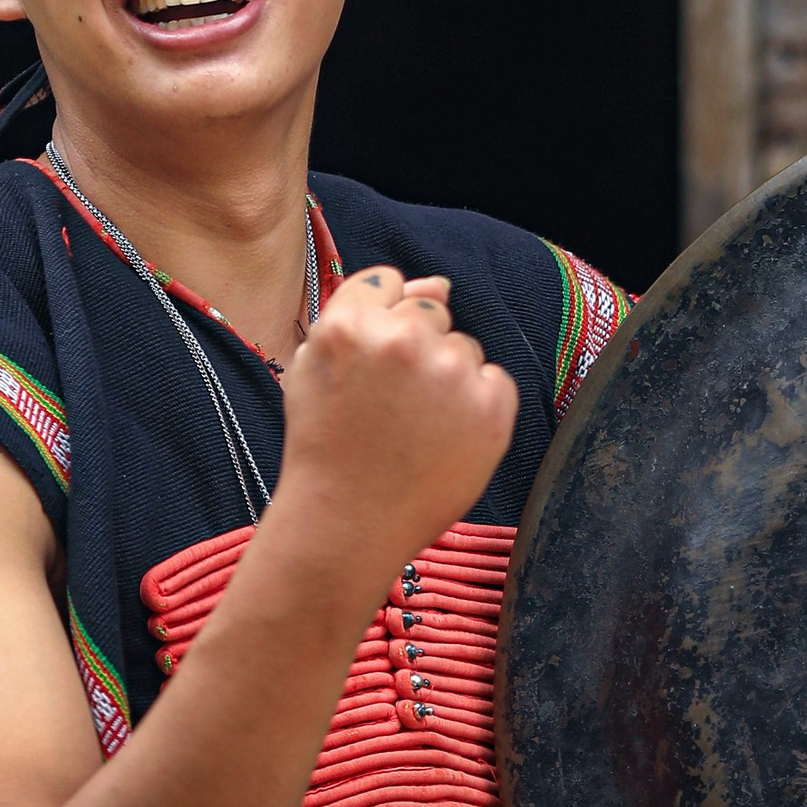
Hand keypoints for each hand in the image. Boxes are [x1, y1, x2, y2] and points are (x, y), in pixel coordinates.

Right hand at [276, 267, 517, 566]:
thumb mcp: (312, 366)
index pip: (386, 282)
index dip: (379, 321)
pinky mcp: (492, 406)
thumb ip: (363, 309)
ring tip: (413, 428)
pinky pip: (494, 380)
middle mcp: (403, 339)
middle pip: (430, 310)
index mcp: (350, 324)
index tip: (372, 361)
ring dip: (447, 377)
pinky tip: (442, 439)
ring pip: (464, 347)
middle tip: (390, 403)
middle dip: (415, 346)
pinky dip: (477, 406)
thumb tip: (438, 282)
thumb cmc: (324, 445)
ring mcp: (452, 372)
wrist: (345, 524)